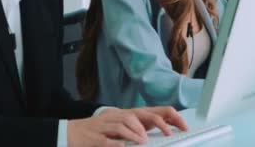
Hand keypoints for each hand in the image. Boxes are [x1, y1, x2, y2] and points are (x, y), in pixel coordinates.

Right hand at [67, 106, 187, 146]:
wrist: (72, 132)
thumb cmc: (99, 132)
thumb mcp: (121, 129)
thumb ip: (138, 130)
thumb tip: (158, 134)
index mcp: (128, 115)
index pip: (152, 112)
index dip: (169, 117)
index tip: (183, 126)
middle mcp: (119, 116)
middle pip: (142, 114)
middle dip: (158, 122)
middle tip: (168, 133)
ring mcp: (107, 125)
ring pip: (125, 123)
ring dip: (136, 132)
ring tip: (144, 141)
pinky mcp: (97, 136)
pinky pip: (109, 139)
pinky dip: (118, 143)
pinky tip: (124, 146)